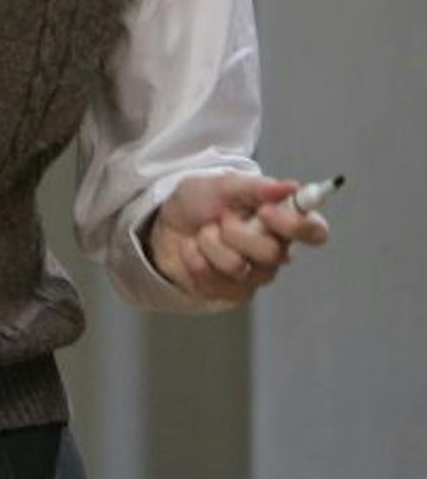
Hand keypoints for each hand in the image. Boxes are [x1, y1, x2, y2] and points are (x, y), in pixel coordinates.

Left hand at [148, 172, 330, 303]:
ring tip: (203, 234)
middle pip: (272, 253)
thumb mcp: (220, 185)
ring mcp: (254, 276)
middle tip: (220, 219)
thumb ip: (254, 187)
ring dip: (208, 243)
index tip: (265, 211)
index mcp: (282, 222)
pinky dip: (194, 258)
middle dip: (234, 232)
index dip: (295, 225)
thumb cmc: (198, 203)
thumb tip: (291, 186)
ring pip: (237, 267)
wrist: (164, 224)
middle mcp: (275, 252)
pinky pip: (212, 281)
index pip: (315, 232)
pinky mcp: (230, 293)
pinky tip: (194, 251)